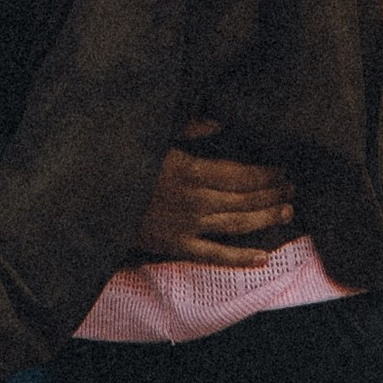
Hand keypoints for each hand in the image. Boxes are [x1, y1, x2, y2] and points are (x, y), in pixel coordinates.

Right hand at [133, 117, 296, 268]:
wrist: (91, 199)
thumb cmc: (123, 163)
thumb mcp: (153, 136)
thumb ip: (188, 128)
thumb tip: (219, 123)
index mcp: (190, 170)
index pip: (240, 174)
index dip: (265, 174)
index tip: (281, 170)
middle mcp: (194, 200)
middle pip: (245, 199)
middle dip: (272, 194)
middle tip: (292, 190)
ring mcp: (187, 226)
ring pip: (237, 224)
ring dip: (265, 218)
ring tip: (287, 213)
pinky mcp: (176, 247)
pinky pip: (215, 256)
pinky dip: (241, 259)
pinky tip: (264, 258)